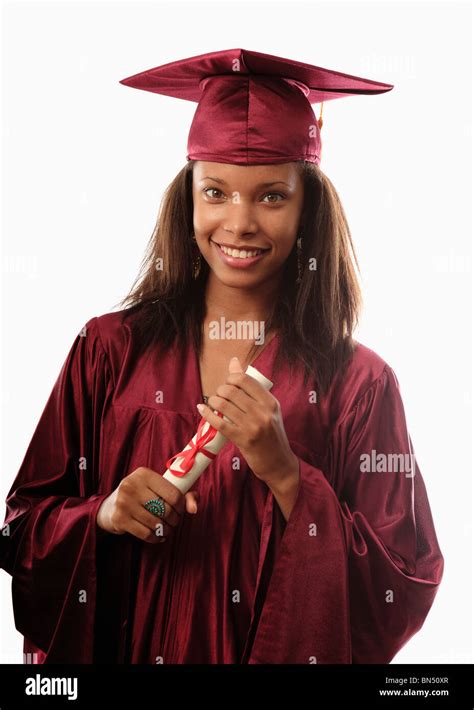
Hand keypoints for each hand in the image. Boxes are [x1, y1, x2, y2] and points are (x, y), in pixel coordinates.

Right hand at [96, 466, 199, 542]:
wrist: (110, 507)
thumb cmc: (142, 496)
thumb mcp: (159, 488)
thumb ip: (183, 495)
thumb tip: (194, 509)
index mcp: (144, 474)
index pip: (174, 494)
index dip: (182, 506)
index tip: (180, 510)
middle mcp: (132, 485)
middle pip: (166, 509)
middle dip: (174, 520)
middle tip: (173, 522)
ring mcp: (123, 502)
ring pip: (156, 523)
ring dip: (165, 530)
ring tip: (166, 529)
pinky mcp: (119, 519)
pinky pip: (146, 534)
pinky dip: (156, 538)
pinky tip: (158, 536)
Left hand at [197, 357, 298, 488]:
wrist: (278, 463)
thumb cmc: (271, 434)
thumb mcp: (268, 410)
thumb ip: (252, 388)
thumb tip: (233, 362)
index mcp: (271, 402)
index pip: (244, 380)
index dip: (231, 378)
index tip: (228, 384)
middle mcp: (263, 412)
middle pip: (231, 390)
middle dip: (220, 390)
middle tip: (219, 396)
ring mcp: (252, 426)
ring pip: (223, 404)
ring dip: (213, 401)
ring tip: (213, 403)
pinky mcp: (242, 439)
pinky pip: (219, 422)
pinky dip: (207, 414)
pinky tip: (203, 409)